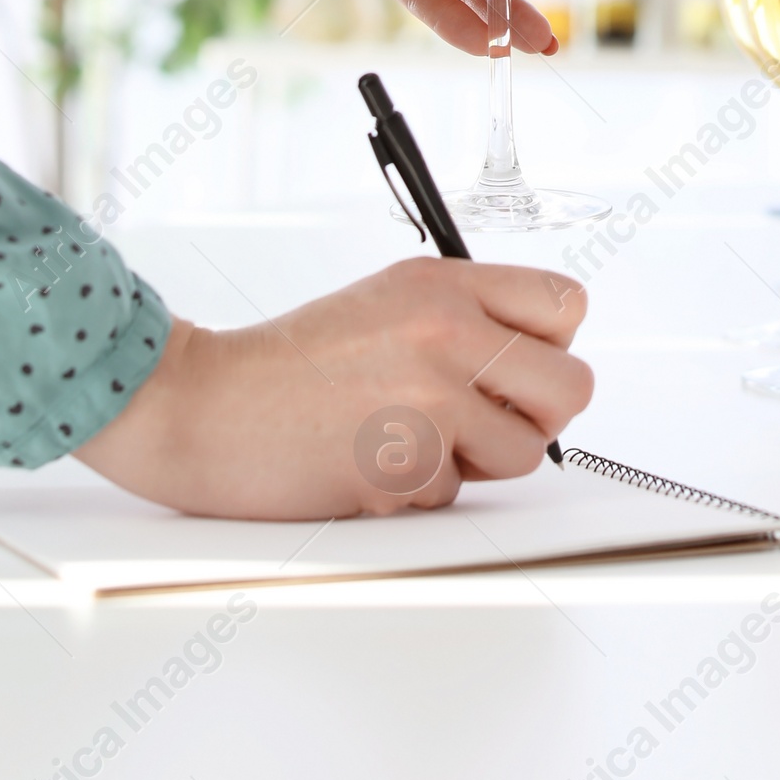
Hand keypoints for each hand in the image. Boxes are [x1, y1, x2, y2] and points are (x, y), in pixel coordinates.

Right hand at [74, 260, 592, 517]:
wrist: (209, 404)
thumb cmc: (293, 361)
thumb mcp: (389, 298)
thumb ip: (466, 316)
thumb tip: (538, 357)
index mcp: (445, 284)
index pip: (565, 305)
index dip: (553, 345)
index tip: (524, 365)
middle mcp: (446, 333)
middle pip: (571, 387)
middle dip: (538, 415)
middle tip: (491, 419)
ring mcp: (429, 401)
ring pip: (522, 453)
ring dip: (477, 461)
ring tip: (413, 437)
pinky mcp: (405, 467)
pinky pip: (454, 494)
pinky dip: (419, 490)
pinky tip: (371, 461)